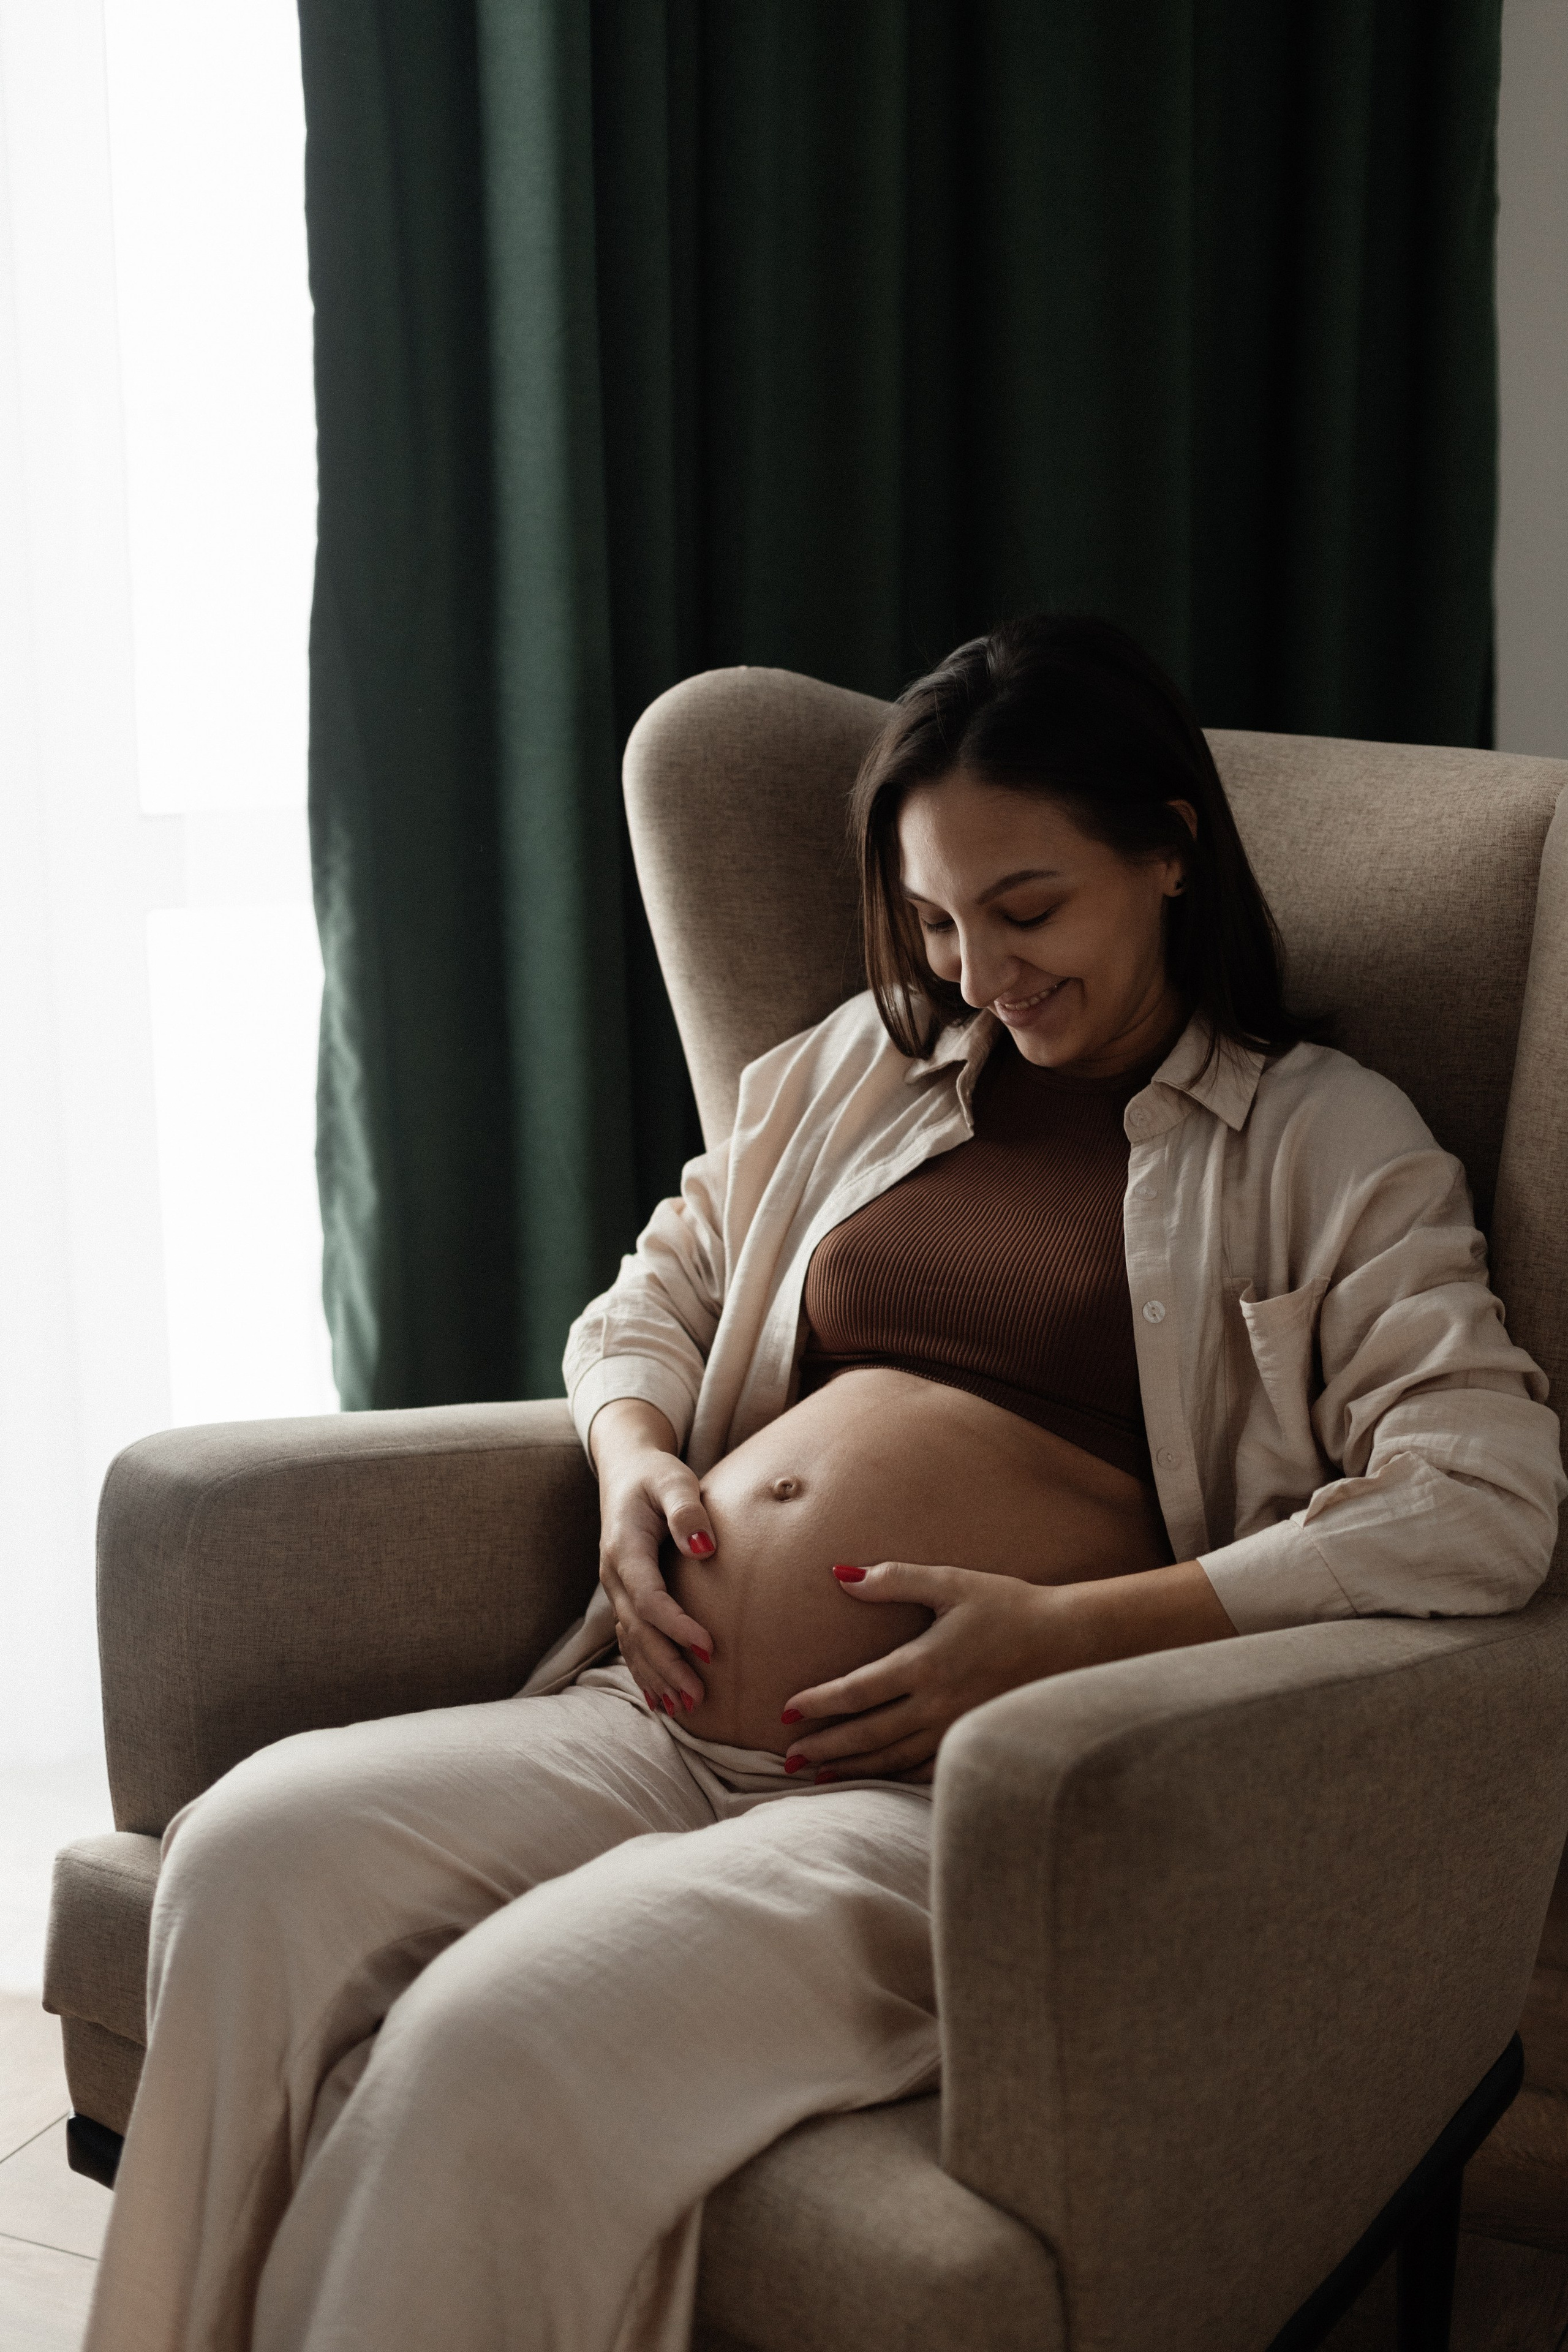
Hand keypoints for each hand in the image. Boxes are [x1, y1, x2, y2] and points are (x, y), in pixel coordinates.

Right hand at [590, 1400, 716, 1717]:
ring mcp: (616, 1588)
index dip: (677, 1627)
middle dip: (667, 1666)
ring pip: (631, 1642)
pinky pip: (630, 1639)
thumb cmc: (655, 1475)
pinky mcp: (625, 1595)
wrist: (625, 1469)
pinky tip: (660, 1696)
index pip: (650, 1598)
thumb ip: (687, 1511)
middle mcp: (615, 1575)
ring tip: (683, 1708)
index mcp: (625, 1549)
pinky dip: (644, 1669)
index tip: (709, 1648)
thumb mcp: (673, 1480)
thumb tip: (703, 1548)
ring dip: (655, 1676)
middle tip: (698, 1697)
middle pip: (638, 1631)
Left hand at [781, 1557, 1234, 1781]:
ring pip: (893, 1758)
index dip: (819, 1703)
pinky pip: (926, 1768)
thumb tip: (842, 1575)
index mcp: (926, 1664)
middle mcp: (937, 1705)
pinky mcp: (973, 1739)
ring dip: (852, 1769)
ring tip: (818, 1776)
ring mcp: (956, 1728)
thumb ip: (894, 1579)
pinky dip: (893, 1777)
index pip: (858, 1691)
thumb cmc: (1008, 1606)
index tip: (786, 1712)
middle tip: (787, 1760)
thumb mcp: (951, 1582)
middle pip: (868, 1735)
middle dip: (825, 1749)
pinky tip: (875, 1779)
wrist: (1071, 1641)